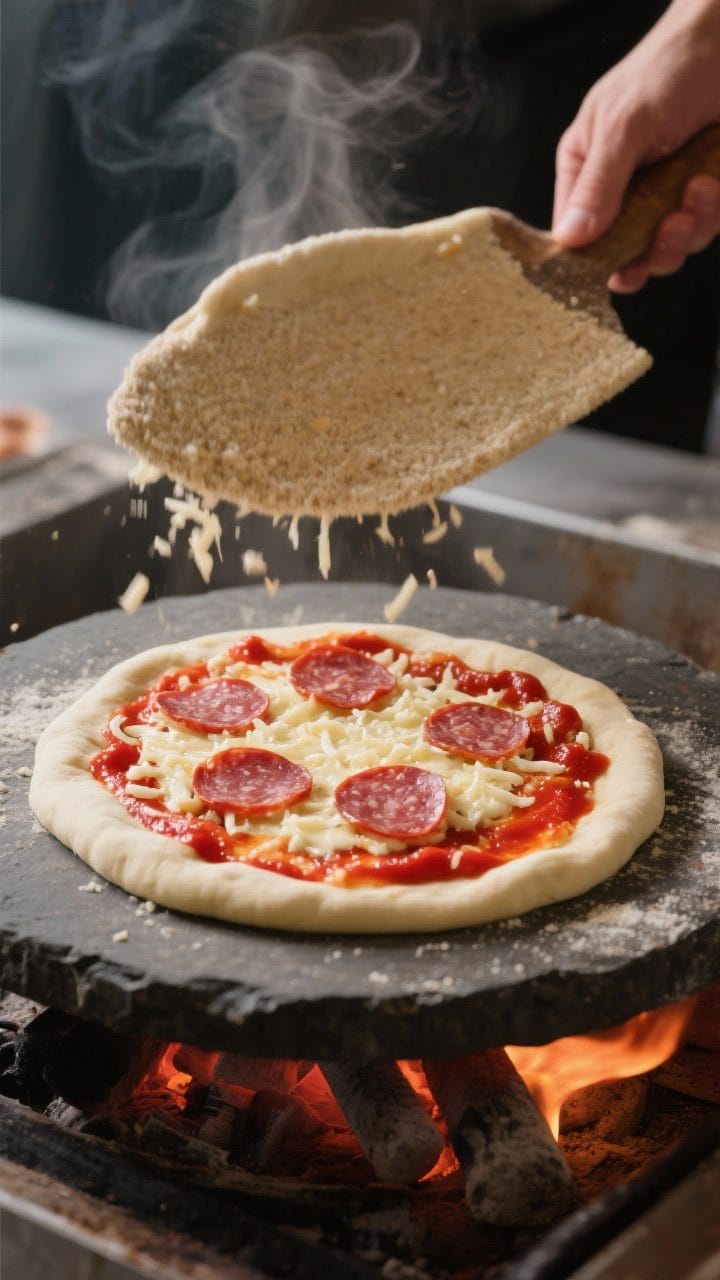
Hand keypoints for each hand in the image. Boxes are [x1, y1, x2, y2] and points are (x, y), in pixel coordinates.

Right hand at [552, 0, 719, 290]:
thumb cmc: (669, 68)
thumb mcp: (622, 127)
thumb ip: (598, 185)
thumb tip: (569, 237)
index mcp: (587, 169)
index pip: (575, 233)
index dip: (591, 259)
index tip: (613, 269)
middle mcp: (621, 189)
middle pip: (624, 254)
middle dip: (650, 251)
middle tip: (668, 227)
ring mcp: (662, 196)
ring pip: (667, 248)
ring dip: (686, 230)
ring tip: (697, 189)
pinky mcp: (698, 197)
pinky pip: (701, 229)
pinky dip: (709, 212)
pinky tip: (710, 181)